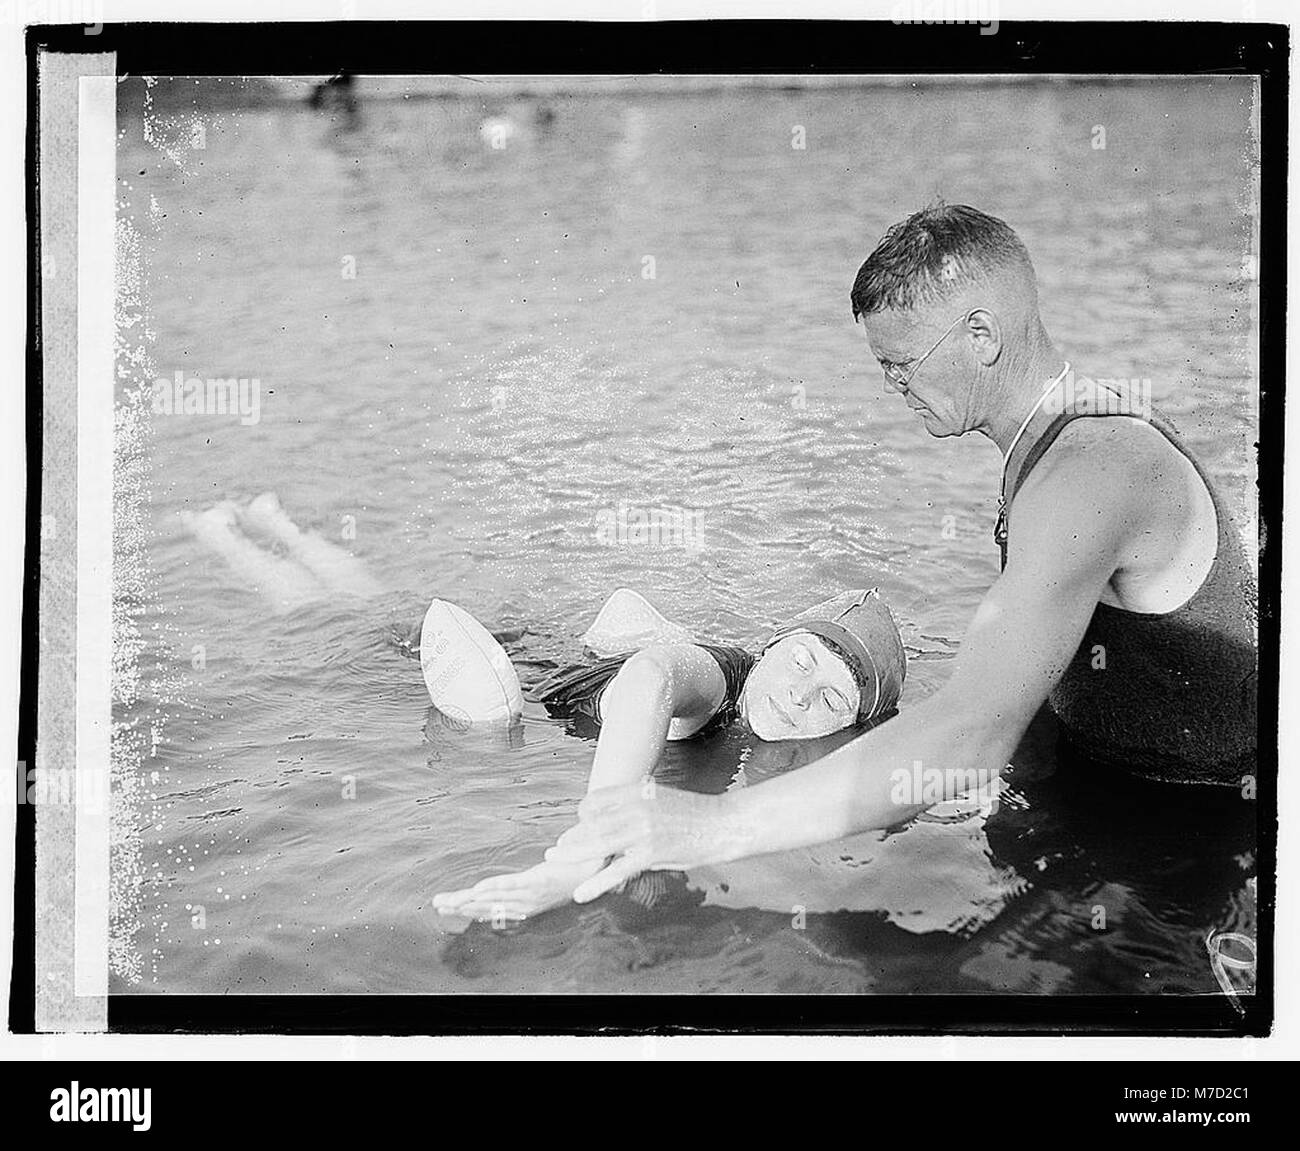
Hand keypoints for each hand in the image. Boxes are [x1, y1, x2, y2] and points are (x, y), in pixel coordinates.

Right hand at [432, 858, 602, 921]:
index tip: (448, 907)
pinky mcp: (539, 881)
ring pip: (494, 898)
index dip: (470, 908)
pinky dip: (494, 889)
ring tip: (447, 900)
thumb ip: (531, 876)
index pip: (492, 908)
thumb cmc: (574, 869)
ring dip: (469, 900)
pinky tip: (477, 890)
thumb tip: (518, 869)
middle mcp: (526, 901)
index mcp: (526, 901)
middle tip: (438, 904)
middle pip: (487, 906)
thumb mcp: (548, 876)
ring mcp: (532, 892)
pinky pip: (512, 886)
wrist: (598, 865)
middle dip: (461, 907)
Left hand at [543, 783, 731, 901]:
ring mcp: (642, 830)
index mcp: (637, 790)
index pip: (595, 800)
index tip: (579, 827)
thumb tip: (618, 814)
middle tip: (555, 850)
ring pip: (597, 843)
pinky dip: (595, 883)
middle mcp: (636, 806)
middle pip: (591, 823)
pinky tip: (581, 893)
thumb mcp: (662, 798)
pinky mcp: (650, 853)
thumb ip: (638, 803)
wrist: (725, 824)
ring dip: (573, 855)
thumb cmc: (696, 813)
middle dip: (571, 838)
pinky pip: (616, 870)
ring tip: (555, 862)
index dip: (583, 815)